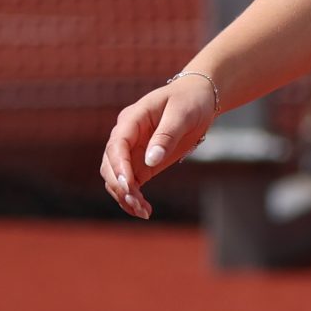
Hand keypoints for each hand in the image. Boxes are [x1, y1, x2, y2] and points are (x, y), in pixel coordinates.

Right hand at [99, 75, 217, 218]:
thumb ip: (166, 136)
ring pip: (116, 178)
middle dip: (120, 185)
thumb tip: (150, 160)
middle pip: (110, 164)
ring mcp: (132, 150)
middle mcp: (127, 136)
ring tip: (143, 211)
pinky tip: (144, 210)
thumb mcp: (182, 114)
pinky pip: (130, 183)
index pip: (117, 144)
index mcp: (132, 118)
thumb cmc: (190, 100)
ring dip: (125, 196)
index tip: (128, 184)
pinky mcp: (141, 163)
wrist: (200, 99)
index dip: (119, 165)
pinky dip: (133, 197)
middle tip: (137, 203)